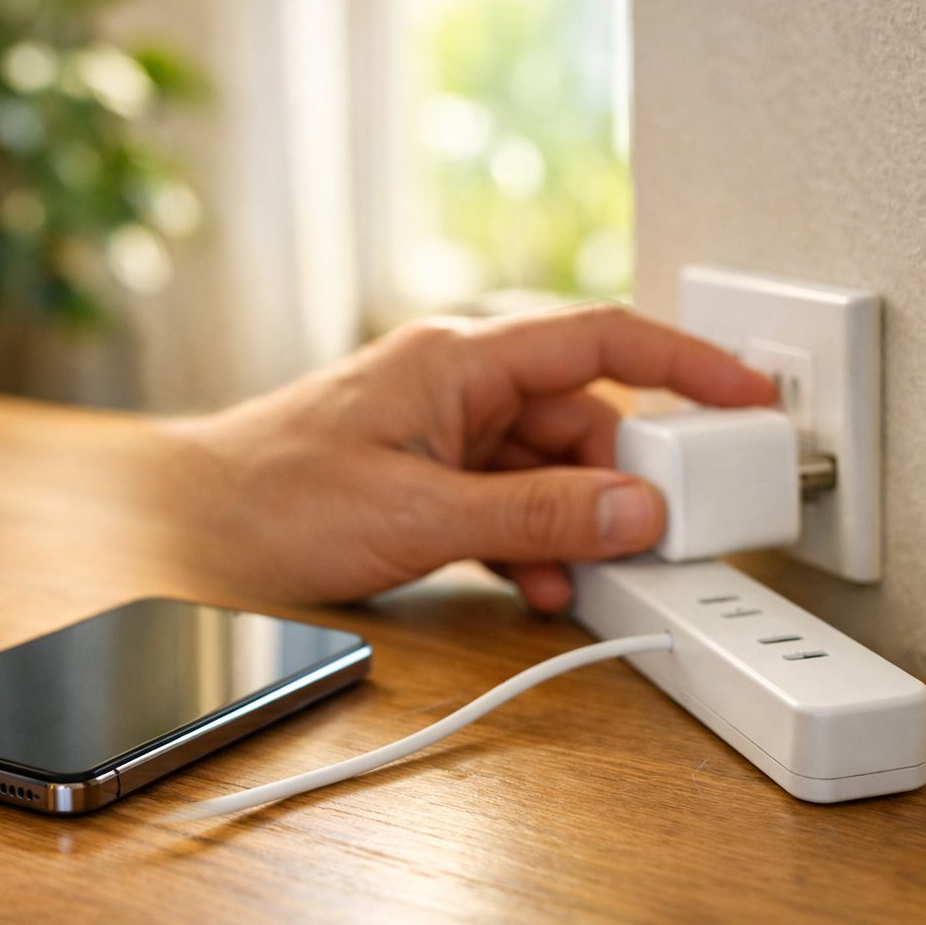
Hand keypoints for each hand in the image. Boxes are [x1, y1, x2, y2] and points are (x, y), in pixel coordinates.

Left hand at [160, 303, 774, 610]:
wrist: (179, 529)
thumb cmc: (267, 499)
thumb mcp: (418, 515)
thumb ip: (534, 516)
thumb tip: (633, 510)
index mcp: (456, 361)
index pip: (598, 336)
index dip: (683, 361)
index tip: (745, 397)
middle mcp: (451, 387)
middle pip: (577, 417)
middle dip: (619, 479)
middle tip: (656, 535)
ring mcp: (434, 434)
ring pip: (541, 469)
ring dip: (569, 526)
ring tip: (581, 581)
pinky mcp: (417, 480)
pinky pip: (499, 502)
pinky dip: (526, 544)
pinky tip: (533, 588)